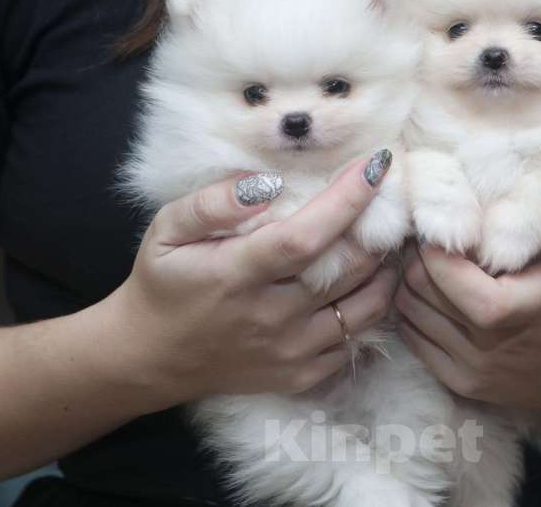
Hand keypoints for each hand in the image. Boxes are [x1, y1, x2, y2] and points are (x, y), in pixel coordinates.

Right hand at [107, 155, 397, 408]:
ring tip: (387, 237)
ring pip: (366, 306)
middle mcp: (270, 318)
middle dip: (379, 227)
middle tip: (390, 198)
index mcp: (236, 276)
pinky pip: (357, 339)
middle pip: (348, 269)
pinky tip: (369, 280)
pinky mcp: (301, 375)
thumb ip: (211, 204)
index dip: (347, 200)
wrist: (150, 357)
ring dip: (386, 268)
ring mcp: (290, 351)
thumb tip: (265, 185)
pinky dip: (372, 306)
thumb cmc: (163, 282)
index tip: (377, 165)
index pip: (305, 237)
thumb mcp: (166, 230)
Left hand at [396, 171, 540, 422]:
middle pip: (417, 287)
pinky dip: (415, 311)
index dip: (434, 243)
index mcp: (516, 311)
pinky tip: (440, 292)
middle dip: (420, 255)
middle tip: (439, 234)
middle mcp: (485, 347)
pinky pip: (413, 339)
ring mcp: (471, 370)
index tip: (449, 221)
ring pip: (408, 311)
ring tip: (439, 260)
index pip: (442, 273)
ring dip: (413, 281)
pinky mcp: (464, 385)